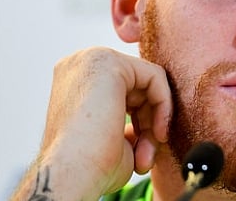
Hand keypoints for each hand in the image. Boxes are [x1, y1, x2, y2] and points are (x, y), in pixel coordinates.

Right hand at [11, 47, 171, 200]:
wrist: (71, 177)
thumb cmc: (90, 167)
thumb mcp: (114, 137)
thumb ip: (129, 119)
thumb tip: (151, 119)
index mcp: (77, 81)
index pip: (127, 92)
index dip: (142, 121)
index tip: (145, 150)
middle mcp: (80, 64)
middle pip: (139, 86)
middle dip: (149, 123)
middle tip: (146, 156)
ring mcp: (92, 59)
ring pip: (149, 82)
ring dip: (155, 121)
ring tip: (146, 154)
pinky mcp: (109, 62)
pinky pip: (155, 77)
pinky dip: (164, 106)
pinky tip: (157, 133)